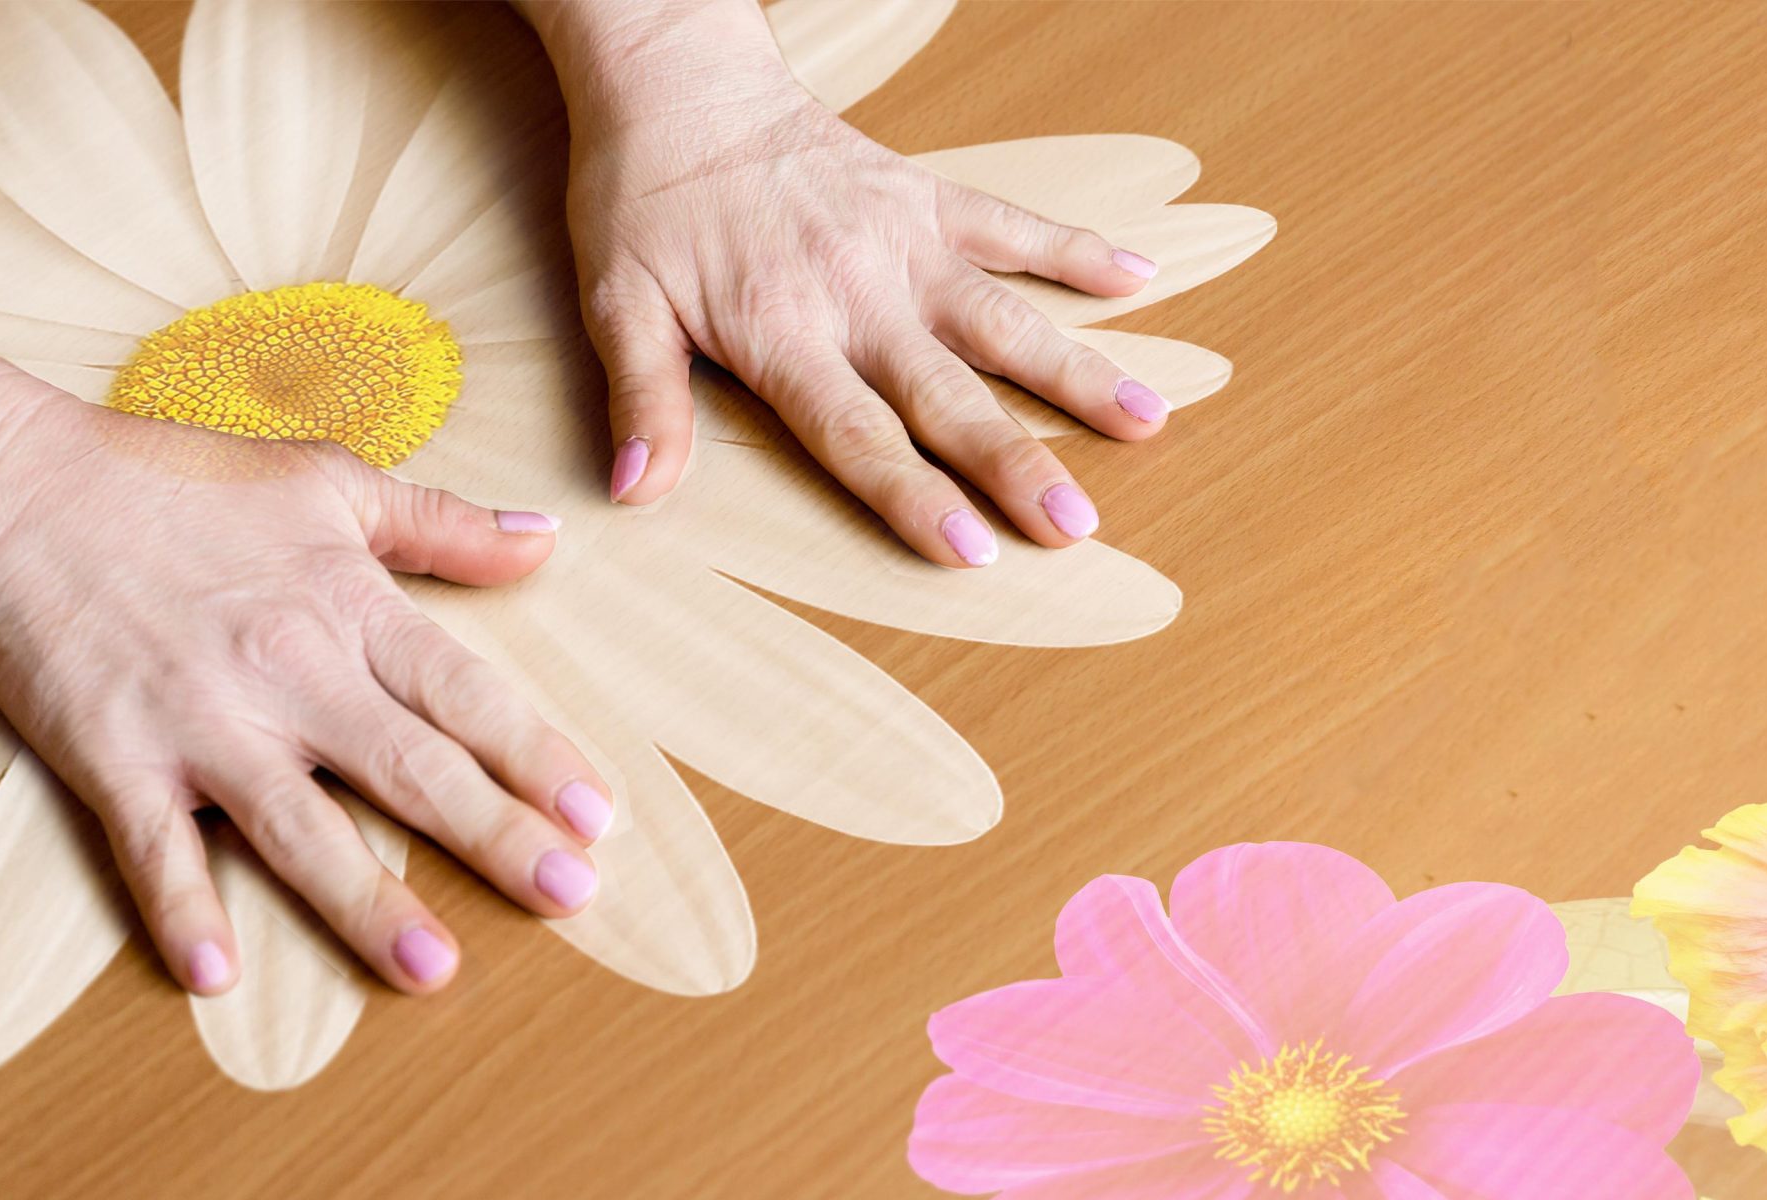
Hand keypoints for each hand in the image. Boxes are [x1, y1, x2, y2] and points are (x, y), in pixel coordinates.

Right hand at [0, 399, 618, 996]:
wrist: (11, 488)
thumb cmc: (175, 481)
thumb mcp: (325, 479)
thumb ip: (439, 523)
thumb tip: (543, 541)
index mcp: (347, 609)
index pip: (465, 695)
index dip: (535, 756)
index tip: (597, 815)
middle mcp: (287, 674)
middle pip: (410, 769)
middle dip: (495, 836)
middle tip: (569, 896)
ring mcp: (201, 724)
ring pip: (301, 828)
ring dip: (369, 902)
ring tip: (433, 970)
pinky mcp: (115, 758)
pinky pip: (155, 849)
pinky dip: (182, 911)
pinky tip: (216, 978)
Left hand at [537, 0, 1169, 565]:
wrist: (675, 81)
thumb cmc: (642, 198)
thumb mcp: (617, 303)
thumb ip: (643, 399)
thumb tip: (636, 491)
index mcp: (783, 332)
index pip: (859, 436)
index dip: (917, 497)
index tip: (975, 551)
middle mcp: (857, 294)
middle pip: (949, 397)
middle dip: (1018, 464)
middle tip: (1077, 524)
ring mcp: (903, 244)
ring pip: (1004, 320)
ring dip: (1077, 373)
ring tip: (1148, 420)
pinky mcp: (927, 195)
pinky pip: (1013, 224)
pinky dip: (1077, 251)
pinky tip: (1141, 279)